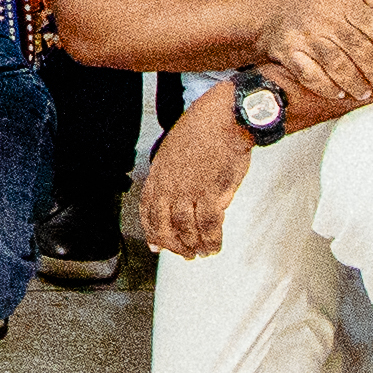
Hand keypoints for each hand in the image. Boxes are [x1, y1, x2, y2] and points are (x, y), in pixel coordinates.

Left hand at [133, 99, 253, 260]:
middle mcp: (169, 185)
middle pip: (164, 225)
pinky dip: (212, 240)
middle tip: (185, 254)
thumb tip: (174, 195)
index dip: (152, 231)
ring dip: (194, 246)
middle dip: (174, 245)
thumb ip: (171, 173)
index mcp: (158, 173)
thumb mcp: (175, 150)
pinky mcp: (209, 193)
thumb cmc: (205, 130)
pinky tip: (215, 246)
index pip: (148, 210)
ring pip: (185, 230)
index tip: (157, 245)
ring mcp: (188, 190)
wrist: (225, 119)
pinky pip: (208, 226)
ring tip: (202, 252)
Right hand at [260, 0, 372, 113]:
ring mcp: (305, 35)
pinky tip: (339, 92)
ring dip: (355, 83)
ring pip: (337, 63)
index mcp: (345, 1)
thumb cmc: (323, 10)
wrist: (275, 17)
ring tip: (366, 93)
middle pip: (359, 48)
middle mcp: (324, 16)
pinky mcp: (289, 52)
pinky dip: (327, 87)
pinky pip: (311, 74)